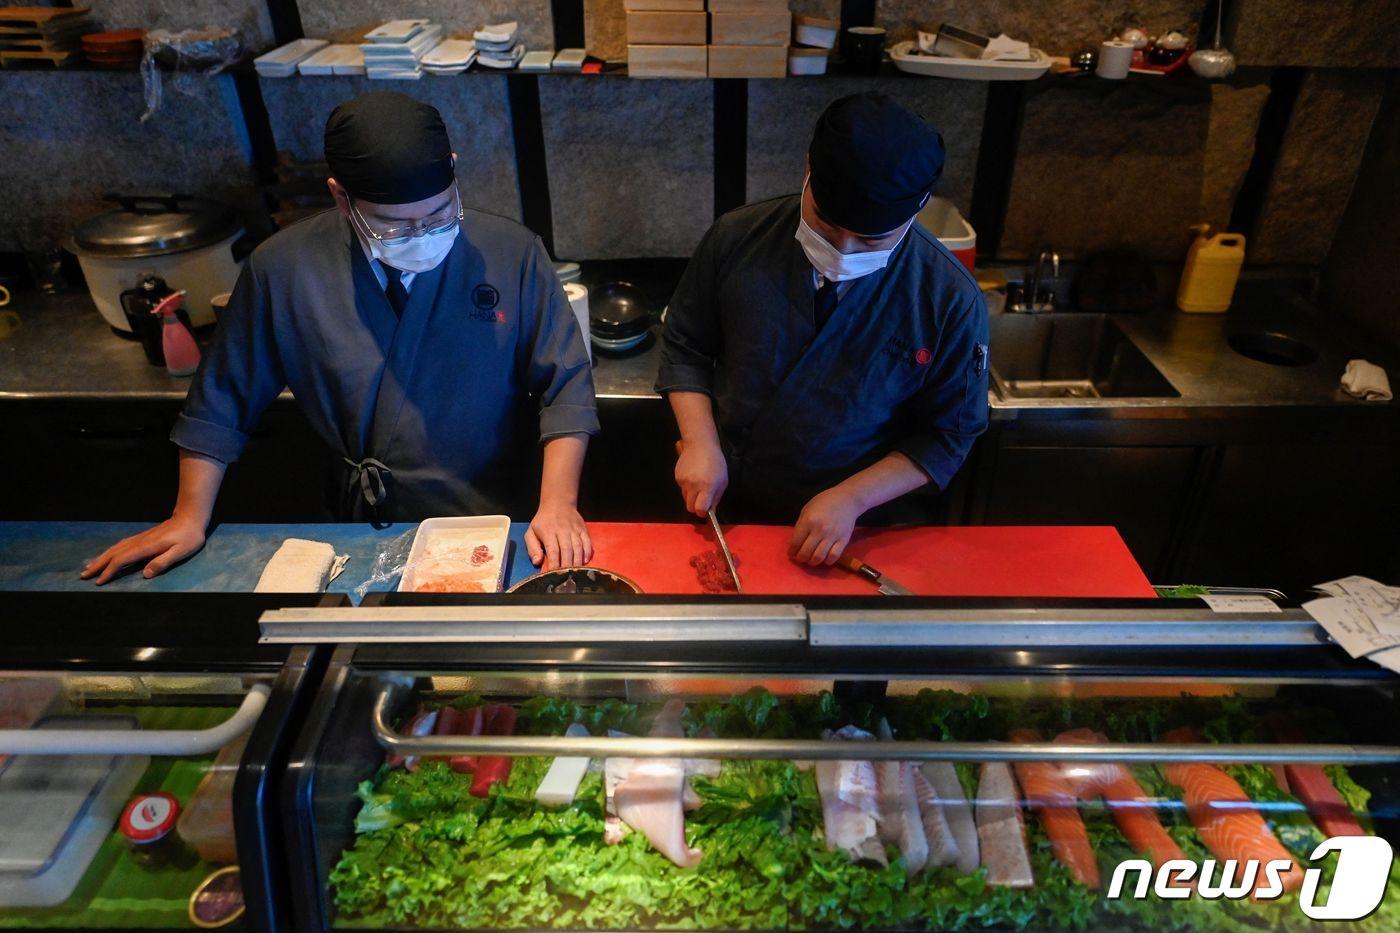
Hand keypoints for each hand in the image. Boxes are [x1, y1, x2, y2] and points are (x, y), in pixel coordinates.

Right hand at [81, 516, 205, 584]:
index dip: (109, 571)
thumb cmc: (189, 537)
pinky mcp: (142, 537)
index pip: (122, 560)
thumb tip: (145, 574)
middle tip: (83, 576)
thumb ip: (163, 562)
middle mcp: (139, 542)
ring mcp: (140, 538)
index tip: (98, 582)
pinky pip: (121, 545)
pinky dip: (110, 551)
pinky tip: (107, 555)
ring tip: (89, 567)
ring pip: (115, 548)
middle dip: (98, 565)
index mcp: (147, 547)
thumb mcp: (181, 551)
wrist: (190, 517)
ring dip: (101, 558)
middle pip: (113, 554)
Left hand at [525, 502, 592, 569]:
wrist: (558, 502)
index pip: (553, 550)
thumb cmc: (543, 521)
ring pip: (578, 547)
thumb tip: (537, 562)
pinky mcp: (583, 529)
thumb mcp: (531, 532)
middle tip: (566, 577)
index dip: (555, 564)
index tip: (554, 575)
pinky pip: (587, 542)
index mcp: (548, 532)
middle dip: (567, 565)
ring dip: (577, 561)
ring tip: (575, 573)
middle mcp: (563, 530)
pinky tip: (585, 561)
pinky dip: (587, 552)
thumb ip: (532, 548)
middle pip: (567, 550)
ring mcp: (574, 529)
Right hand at [675, 438, 727, 516]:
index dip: (702, 513)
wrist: (700, 445)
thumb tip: (711, 511)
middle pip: (690, 507)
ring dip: (691, 496)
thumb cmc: (716, 462)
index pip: (700, 509)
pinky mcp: (677, 477)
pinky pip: (682, 489)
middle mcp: (693, 485)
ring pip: (685, 498)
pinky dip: (687, 487)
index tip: (705, 511)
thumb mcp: (722, 481)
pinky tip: (693, 477)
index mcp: (707, 486)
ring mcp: (683, 481)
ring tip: (698, 485)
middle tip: (702, 501)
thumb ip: (716, 498)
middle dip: (696, 507)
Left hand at [789, 486, 863, 566]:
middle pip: (806, 552)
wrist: (847, 499)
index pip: (796, 542)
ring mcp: (833, 536)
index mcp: (809, 521)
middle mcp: (820, 530)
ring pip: (819, 557)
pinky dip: (827, 561)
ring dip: (812, 562)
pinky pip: (833, 557)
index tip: (791, 554)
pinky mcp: (843, 540)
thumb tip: (795, 543)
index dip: (792, 551)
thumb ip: (800, 525)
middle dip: (800, 558)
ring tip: (810, 560)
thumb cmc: (824, 502)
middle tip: (800, 558)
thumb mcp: (807, 509)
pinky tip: (824, 558)